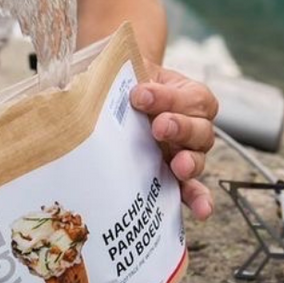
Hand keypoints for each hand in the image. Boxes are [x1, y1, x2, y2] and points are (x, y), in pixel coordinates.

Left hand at [131, 65, 217, 220]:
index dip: (169, 97)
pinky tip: (200, 210)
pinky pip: (191, 190)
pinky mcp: (174, 178)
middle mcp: (192, 126)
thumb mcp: (125, 72)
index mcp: (187, 95)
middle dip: (180, 127)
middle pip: (201, 129)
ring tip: (178, 165)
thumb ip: (117, 72)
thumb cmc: (125, 83)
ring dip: (190, 162)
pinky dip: (198, 200)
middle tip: (158, 127)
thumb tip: (83, 76)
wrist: (116, 102)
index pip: (191, 97)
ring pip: (198, 158)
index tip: (139, 94)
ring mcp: (185, 153)